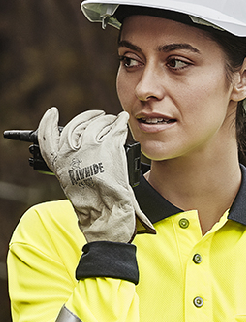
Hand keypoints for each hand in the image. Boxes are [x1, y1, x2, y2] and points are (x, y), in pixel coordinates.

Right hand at [38, 107, 153, 242]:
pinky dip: (121, 121)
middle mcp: (71, 149)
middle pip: (78, 124)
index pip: (47, 135)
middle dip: (88, 117)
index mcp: (58, 160)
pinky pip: (116, 127)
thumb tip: (80, 148)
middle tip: (98, 115)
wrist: (107, 209)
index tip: (53, 112)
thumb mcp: (72, 182)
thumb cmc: (93, 201)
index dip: (48, 121)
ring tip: (112, 119)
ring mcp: (90, 145)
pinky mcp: (110, 145)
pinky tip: (123, 119)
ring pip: (98, 123)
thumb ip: (72, 163)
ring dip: (107, 119)